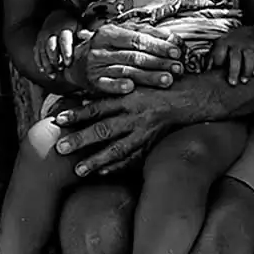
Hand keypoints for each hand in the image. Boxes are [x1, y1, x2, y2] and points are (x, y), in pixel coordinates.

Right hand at [34, 11, 84, 74]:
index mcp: (64, 28)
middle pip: (51, 47)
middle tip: (60, 69)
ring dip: (47, 64)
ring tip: (53, 75)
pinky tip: (43, 71)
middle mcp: (51, 32)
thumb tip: (86, 38)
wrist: (56, 17)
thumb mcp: (79, 27)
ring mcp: (43, 37)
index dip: (66, 52)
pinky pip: (37, 53)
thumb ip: (84, 35)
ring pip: (43, 52)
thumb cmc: (72, 26)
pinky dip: (39, 62)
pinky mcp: (38, 42)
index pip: (64, 40)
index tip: (68, 63)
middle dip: (55, 59)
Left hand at [54, 83, 197, 176]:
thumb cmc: (162, 86)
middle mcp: (136, 115)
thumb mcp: (139, 81)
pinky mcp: (153, 144)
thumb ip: (115, 88)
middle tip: (60, 148)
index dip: (77, 113)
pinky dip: (118, 166)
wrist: (194, 98)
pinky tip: (103, 172)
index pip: (98, 106)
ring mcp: (145, 132)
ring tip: (78, 170)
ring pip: (117, 149)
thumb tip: (88, 96)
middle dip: (80, 139)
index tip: (59, 120)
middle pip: (104, 129)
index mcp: (130, 96)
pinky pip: (134, 158)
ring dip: (96, 160)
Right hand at [71, 22, 183, 95]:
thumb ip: (143, 34)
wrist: (74, 65)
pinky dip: (119, 86)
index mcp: (109, 33)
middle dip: (159, 62)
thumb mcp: (119, 36)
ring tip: (166, 80)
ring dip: (148, 76)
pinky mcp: (93, 82)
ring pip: (126, 70)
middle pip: (135, 55)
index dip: (158, 45)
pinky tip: (131, 87)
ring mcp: (96, 66)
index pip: (137, 38)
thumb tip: (168, 35)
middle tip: (177, 68)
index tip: (175, 51)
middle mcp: (101, 48)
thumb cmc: (103, 49)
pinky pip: (107, 84)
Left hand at [208, 28, 253, 86]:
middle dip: (234, 70)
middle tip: (232, 83)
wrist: (243, 32)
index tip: (216, 71)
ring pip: (250, 56)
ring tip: (244, 80)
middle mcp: (236, 44)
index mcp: (224, 43)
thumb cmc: (226, 46)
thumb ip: (210, 60)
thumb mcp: (216, 48)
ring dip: (247, 69)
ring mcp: (248, 46)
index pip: (220, 52)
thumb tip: (206, 72)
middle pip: (236, 56)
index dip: (218, 62)